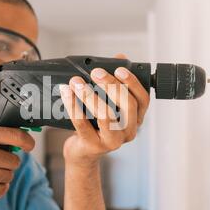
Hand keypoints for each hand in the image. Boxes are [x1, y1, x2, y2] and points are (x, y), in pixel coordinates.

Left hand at [60, 53, 149, 169]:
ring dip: (90, 95)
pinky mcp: (93, 146)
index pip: (143, 100)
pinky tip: (66, 93)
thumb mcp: (108, 104)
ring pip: (106, 115)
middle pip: (127, 105)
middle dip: (111, 85)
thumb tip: (118, 57)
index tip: (119, 69)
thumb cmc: (96, 124)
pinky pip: (82, 124)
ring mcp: (112, 141)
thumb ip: (114, 82)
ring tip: (76, 82)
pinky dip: (73, 105)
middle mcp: (129, 131)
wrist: (82, 151)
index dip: (133, 83)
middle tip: (95, 72)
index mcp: (136, 119)